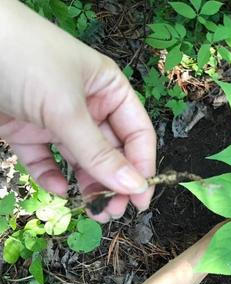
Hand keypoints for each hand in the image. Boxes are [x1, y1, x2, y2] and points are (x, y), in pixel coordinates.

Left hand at [0, 0, 155, 221]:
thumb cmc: (24, 60)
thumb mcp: (66, 108)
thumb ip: (98, 152)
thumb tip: (134, 186)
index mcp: (108, 89)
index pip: (136, 133)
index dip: (142, 165)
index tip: (140, 198)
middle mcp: (87, 105)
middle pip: (111, 150)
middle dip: (115, 181)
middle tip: (114, 211)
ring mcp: (56, 118)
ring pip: (81, 159)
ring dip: (88, 184)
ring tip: (92, 210)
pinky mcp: (27, 131)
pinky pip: (46, 160)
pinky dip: (51, 177)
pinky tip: (58, 190)